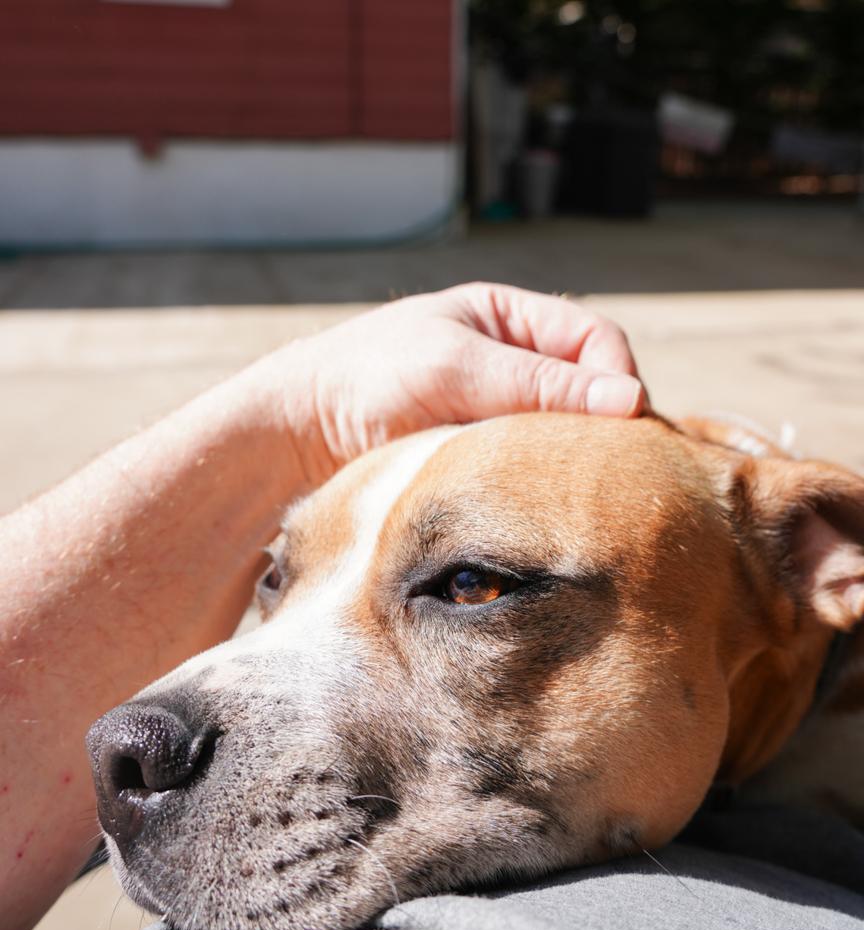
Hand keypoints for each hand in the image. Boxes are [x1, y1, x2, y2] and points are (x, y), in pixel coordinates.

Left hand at [266, 282, 643, 486]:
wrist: (303, 430)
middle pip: (590, 388)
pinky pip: (534, 464)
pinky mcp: (485, 454)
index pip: (595, 339)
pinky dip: (545, 478)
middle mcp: (514, 362)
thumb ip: (540, 382)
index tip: (622, 419)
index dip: (616, 376)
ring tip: (575, 484)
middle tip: (610, 464)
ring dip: (574, 454)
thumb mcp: (458, 368)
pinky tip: (543, 498)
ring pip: (567, 432)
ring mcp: (501, 410)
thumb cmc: (372, 377)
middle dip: (603, 421)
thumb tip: (632, 400)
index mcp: (511, 318)